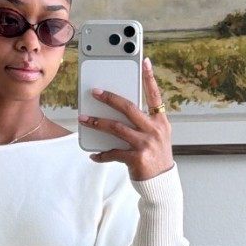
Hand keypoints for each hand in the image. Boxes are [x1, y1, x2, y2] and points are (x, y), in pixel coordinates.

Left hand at [80, 56, 173, 180]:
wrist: (161, 183)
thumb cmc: (155, 156)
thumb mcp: (156, 136)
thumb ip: (142, 122)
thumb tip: (117, 111)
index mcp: (160, 122)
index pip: (155, 96)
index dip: (150, 78)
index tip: (145, 62)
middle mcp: (154, 130)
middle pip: (129, 108)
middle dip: (109, 98)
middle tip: (95, 92)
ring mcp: (146, 144)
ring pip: (116, 128)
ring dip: (97, 123)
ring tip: (83, 119)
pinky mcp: (136, 158)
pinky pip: (113, 152)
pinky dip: (101, 153)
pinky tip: (93, 154)